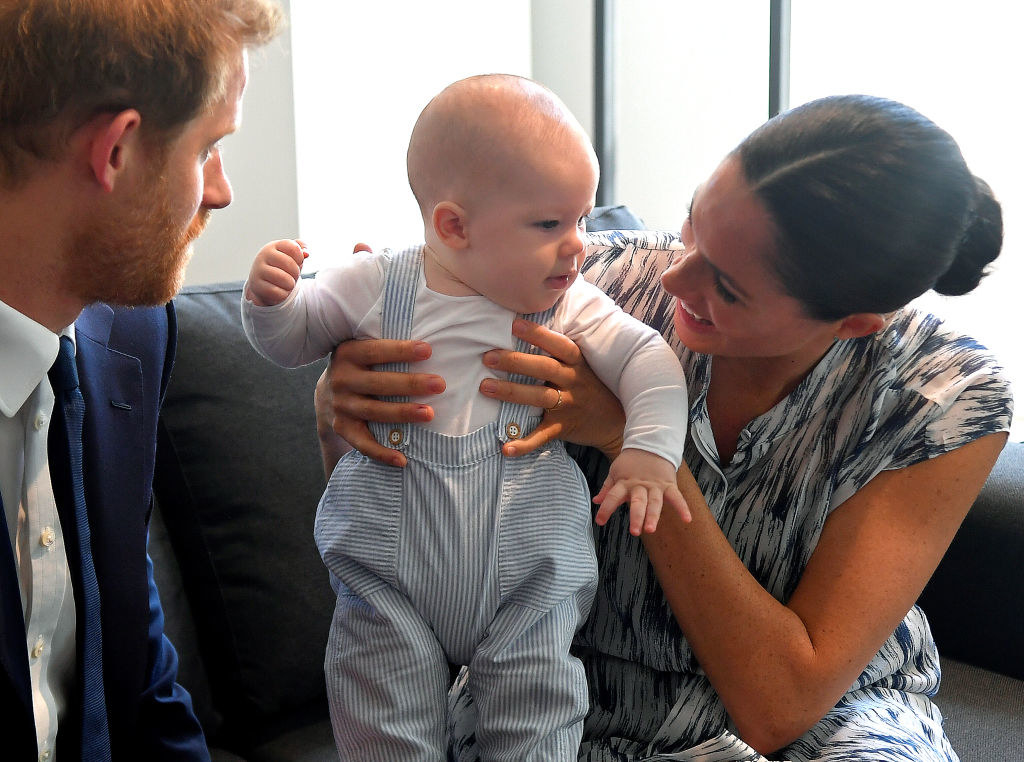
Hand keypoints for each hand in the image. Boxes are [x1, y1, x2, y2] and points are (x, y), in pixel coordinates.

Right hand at [245, 238, 308, 305]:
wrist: (262, 283)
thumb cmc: (280, 267)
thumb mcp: (291, 255)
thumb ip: (301, 249)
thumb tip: (306, 253)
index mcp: (273, 246)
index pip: (293, 248)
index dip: (300, 257)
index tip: (298, 262)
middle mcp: (263, 256)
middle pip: (290, 264)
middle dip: (296, 272)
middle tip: (293, 275)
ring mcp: (259, 271)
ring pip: (285, 279)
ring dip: (291, 284)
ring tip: (288, 283)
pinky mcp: (258, 286)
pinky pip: (279, 293)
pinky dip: (284, 294)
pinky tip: (280, 291)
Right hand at [325, 338, 443, 466]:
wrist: (327, 393)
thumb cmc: (362, 366)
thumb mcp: (365, 349)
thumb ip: (388, 347)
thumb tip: (431, 346)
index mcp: (348, 353)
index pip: (376, 351)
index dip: (401, 351)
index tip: (428, 350)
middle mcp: (341, 379)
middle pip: (379, 383)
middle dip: (411, 384)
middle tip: (440, 385)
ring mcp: (341, 405)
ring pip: (374, 412)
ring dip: (402, 414)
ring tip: (429, 414)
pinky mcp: (342, 428)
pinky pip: (362, 443)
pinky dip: (382, 453)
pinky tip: (402, 460)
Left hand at [478, 318, 625, 458]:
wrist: (616, 422)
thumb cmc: (591, 386)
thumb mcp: (582, 366)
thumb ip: (559, 352)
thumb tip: (523, 327)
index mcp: (577, 363)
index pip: (559, 345)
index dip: (538, 334)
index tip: (514, 324)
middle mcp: (574, 382)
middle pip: (544, 368)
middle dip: (515, 361)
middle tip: (488, 357)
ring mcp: (568, 406)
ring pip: (539, 397)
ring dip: (511, 392)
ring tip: (485, 387)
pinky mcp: (563, 428)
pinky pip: (542, 436)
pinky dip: (524, 444)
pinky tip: (505, 448)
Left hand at [593, 448, 690, 534]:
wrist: (650, 444)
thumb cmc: (631, 462)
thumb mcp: (615, 472)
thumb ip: (607, 488)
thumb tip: (596, 501)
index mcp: (624, 483)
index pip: (613, 496)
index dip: (606, 509)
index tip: (599, 521)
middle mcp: (639, 486)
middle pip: (638, 502)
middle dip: (636, 517)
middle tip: (635, 531)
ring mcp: (655, 486)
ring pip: (655, 502)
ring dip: (653, 516)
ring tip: (651, 529)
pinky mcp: (669, 484)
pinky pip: (676, 497)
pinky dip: (682, 507)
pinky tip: (687, 519)